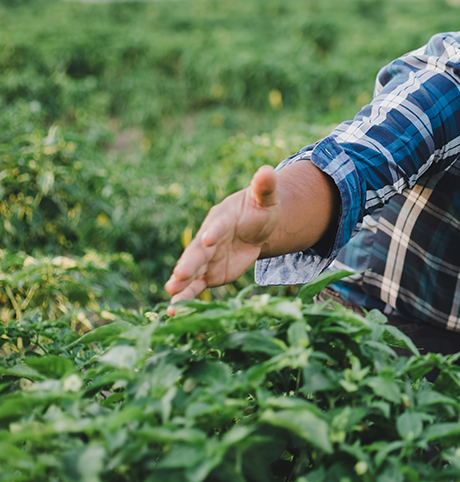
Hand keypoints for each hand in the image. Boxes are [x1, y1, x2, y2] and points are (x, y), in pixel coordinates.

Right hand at [164, 166, 280, 314]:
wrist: (255, 226)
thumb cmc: (259, 209)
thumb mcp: (265, 198)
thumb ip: (264, 187)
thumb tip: (268, 170)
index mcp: (222, 219)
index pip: (218, 225)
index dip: (213, 231)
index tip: (208, 238)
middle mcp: (209, 239)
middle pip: (198, 252)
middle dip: (189, 263)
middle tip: (179, 275)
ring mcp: (207, 258)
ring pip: (192, 271)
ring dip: (181, 283)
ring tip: (170, 293)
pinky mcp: (209, 274)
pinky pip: (195, 287)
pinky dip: (186, 298)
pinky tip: (174, 312)